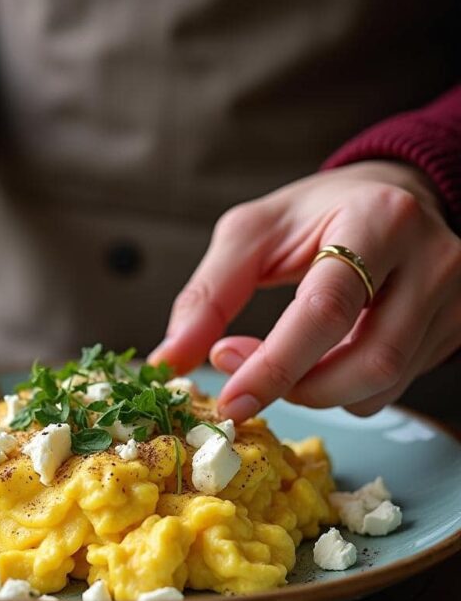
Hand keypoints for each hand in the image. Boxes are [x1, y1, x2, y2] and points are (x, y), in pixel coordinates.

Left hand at [150, 161, 460, 419]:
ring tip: (279, 359)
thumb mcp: (251, 235)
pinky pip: (392, 388)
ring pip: (381, 385)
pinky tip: (320, 359)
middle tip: (244, 376)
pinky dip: (341, 390)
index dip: (275, 366)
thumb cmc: (315, 217)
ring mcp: (453, 300)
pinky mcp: (455, 330)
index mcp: (378, 221)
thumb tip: (168, 361)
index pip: (326, 311)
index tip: (230, 400)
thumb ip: (207, 295)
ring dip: (315, 391)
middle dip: (294, 385)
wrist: (390, 199)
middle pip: (367, 361)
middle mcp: (431, 262)